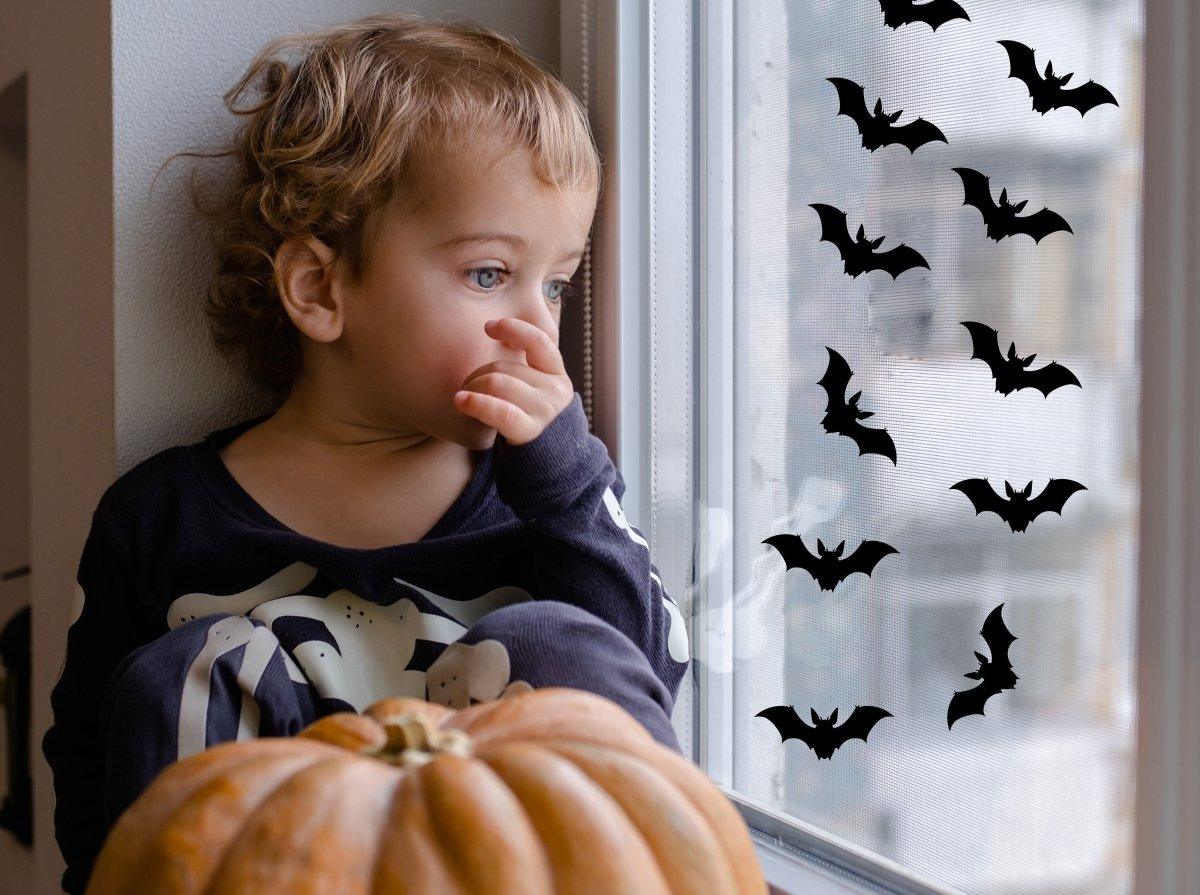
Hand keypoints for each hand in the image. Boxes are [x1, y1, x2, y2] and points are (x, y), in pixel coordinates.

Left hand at [454, 317, 574, 445]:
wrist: (546, 461)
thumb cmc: (530, 418)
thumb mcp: (536, 389)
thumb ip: (525, 366)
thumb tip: (493, 330)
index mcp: (556, 373)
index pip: (538, 341)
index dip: (513, 329)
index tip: (488, 327)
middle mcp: (555, 389)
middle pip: (505, 366)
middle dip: (478, 373)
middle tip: (467, 386)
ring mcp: (545, 410)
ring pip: (497, 383)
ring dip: (473, 387)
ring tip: (463, 397)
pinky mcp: (530, 430)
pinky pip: (499, 411)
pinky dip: (476, 403)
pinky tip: (461, 401)